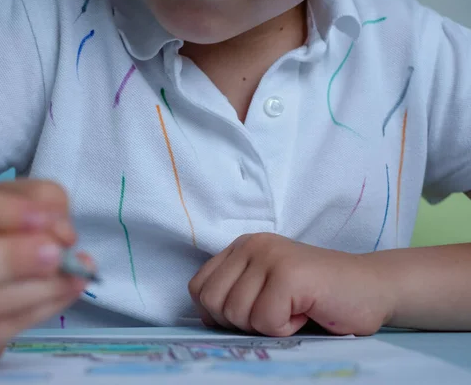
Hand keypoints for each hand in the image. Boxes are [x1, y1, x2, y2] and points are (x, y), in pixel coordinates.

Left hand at [189, 233, 395, 336]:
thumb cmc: (317, 298)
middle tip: (277, 312)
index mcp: (241, 247)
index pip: (199, 288)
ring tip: (294, 308)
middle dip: (242, 322)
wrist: (373, 288)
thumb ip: (233, 296)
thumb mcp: (264, 291)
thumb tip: (205, 319)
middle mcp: (252, 245)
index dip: (220, 313)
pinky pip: (265, 320)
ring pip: (237, 314)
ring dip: (268, 325)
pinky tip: (307, 311)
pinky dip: (286, 329)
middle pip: (213, 303)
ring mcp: (270, 256)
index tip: (254, 312)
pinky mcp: (289, 273)